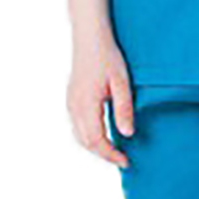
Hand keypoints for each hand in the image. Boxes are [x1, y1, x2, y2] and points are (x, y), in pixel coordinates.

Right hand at [67, 32, 134, 167]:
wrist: (89, 37)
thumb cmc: (107, 56)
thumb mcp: (122, 82)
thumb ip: (124, 109)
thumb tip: (127, 135)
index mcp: (86, 104)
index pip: (96, 140)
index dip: (111, 154)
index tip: (126, 161)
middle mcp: (74, 107)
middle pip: (86, 142)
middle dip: (104, 154)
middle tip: (123, 160)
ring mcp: (71, 103)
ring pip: (79, 136)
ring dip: (96, 147)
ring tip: (115, 151)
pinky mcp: (72, 99)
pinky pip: (78, 126)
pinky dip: (90, 137)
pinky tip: (104, 135)